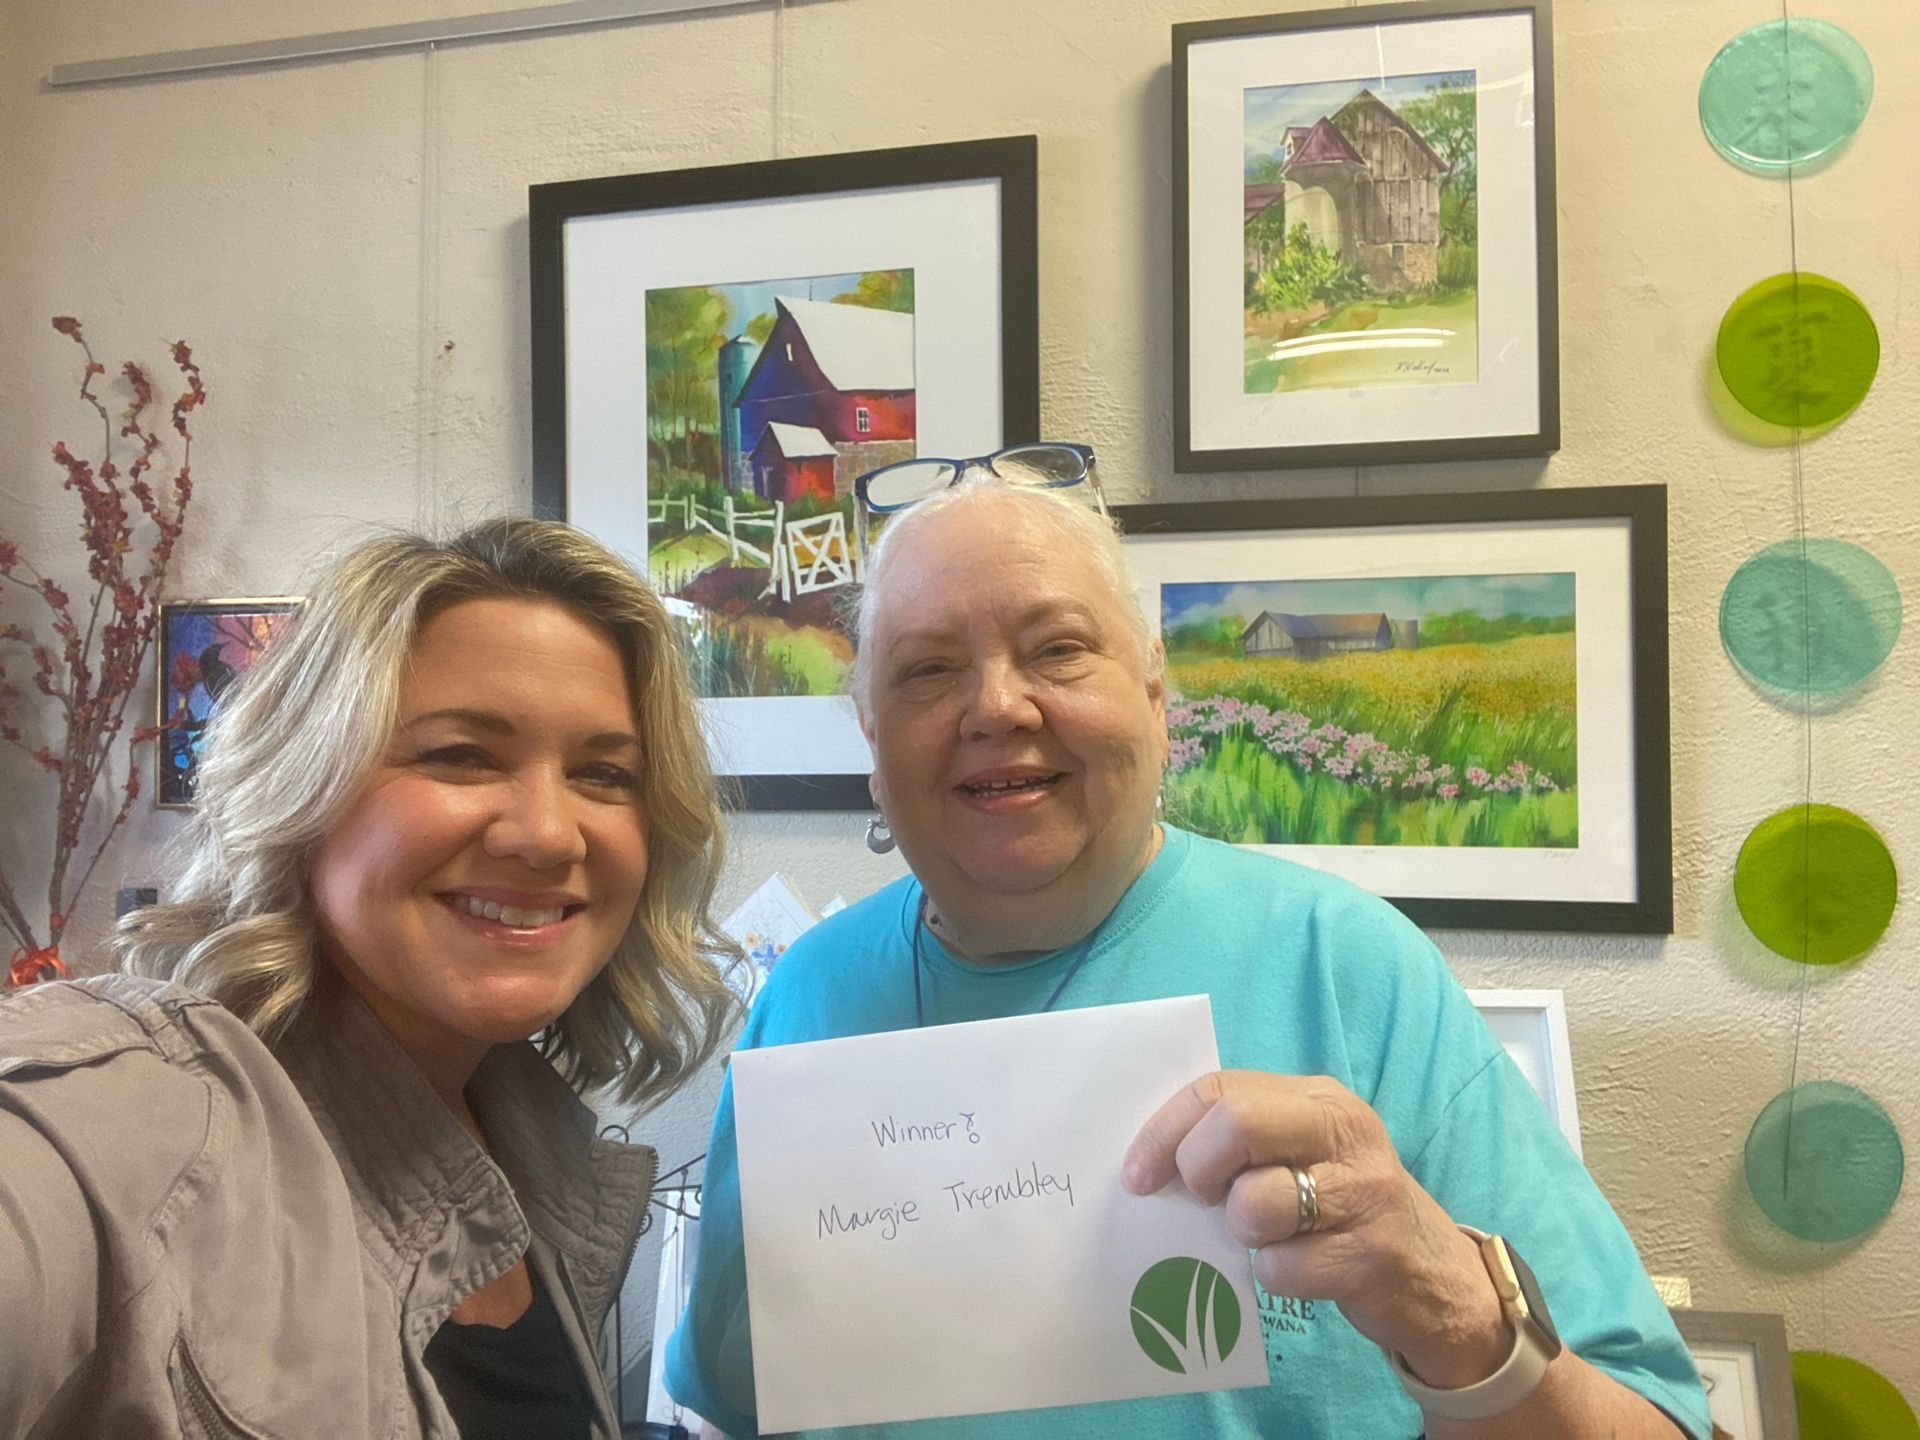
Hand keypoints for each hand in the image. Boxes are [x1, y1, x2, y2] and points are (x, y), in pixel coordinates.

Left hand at [1122, 1070, 1510, 1387]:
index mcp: (1317, 1098)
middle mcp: (1345, 1131)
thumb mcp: (1301, 1155)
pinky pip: (1282, 1267)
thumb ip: (1242, 1142)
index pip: (1219, 1088)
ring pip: (1255, 1203)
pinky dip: (1274, 1276)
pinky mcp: (1373, 1255)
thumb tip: (1151, 1162)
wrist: (1433, 1276)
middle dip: (1199, 1169)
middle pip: (1235, 1124)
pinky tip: (1298, 1270)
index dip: (1164, 1131)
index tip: (1136, 1176)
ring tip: (1265, 1237)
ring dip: (1241, 1232)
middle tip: (1205, 1202)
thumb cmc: (1342, 1210)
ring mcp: (1364, 1192)